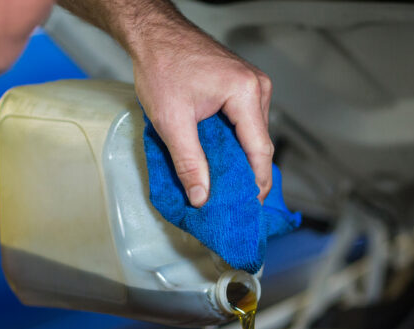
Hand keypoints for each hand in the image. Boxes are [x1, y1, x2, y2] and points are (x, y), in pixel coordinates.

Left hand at [131, 25, 273, 206]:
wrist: (153, 33)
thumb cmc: (161, 66)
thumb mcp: (171, 121)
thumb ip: (189, 163)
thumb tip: (201, 198)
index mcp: (247, 93)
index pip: (260, 151)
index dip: (255, 184)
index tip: (247, 208)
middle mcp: (257, 88)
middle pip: (259, 145)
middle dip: (246, 175)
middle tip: (231, 203)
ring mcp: (252, 86)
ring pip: (253, 136)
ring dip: (239, 160)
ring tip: (223, 185)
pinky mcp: (243, 87)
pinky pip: (245, 124)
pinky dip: (234, 144)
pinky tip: (219, 160)